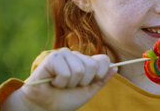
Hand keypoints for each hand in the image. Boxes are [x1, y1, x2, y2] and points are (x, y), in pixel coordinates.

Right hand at [1, 48, 116, 110]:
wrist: (43, 107)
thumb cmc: (64, 99)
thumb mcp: (87, 91)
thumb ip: (101, 80)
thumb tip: (116, 67)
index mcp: (86, 62)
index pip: (103, 60)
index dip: (101, 73)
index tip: (90, 83)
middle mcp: (77, 55)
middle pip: (92, 66)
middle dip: (83, 82)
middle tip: (71, 86)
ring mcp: (65, 54)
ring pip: (79, 70)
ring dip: (70, 84)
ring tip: (60, 85)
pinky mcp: (53, 58)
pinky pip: (66, 72)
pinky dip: (60, 82)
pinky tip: (53, 82)